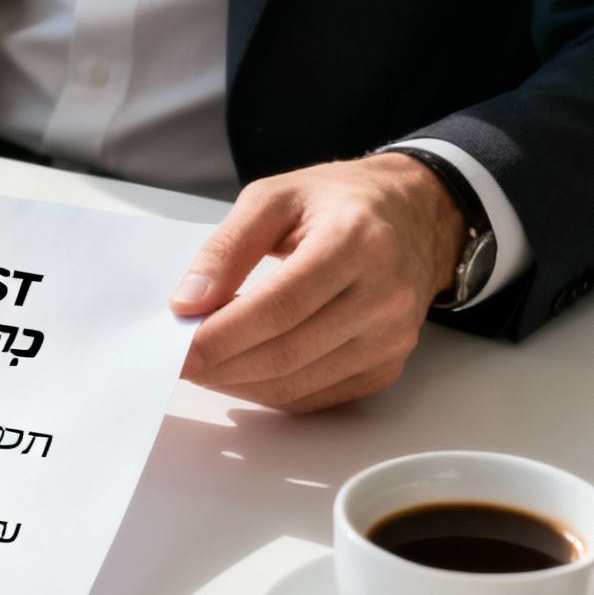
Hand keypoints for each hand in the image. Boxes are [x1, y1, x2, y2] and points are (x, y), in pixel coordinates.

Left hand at [169, 153, 466, 412]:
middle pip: (286, 352)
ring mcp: (391, 337)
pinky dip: (268, 391)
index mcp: (356, 242)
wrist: (416, 215)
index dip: (221, 334)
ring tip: (203, 365)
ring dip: (238, 383)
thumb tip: (187, 302)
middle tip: (178, 360)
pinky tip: (241, 371)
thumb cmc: (339, 201)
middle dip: (220, 364)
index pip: (279, 306)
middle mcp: (385, 295)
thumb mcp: (274, 197)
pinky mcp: (388, 365)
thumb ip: (226, 248)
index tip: (177, 345)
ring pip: (297, 384)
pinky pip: (316, 396)